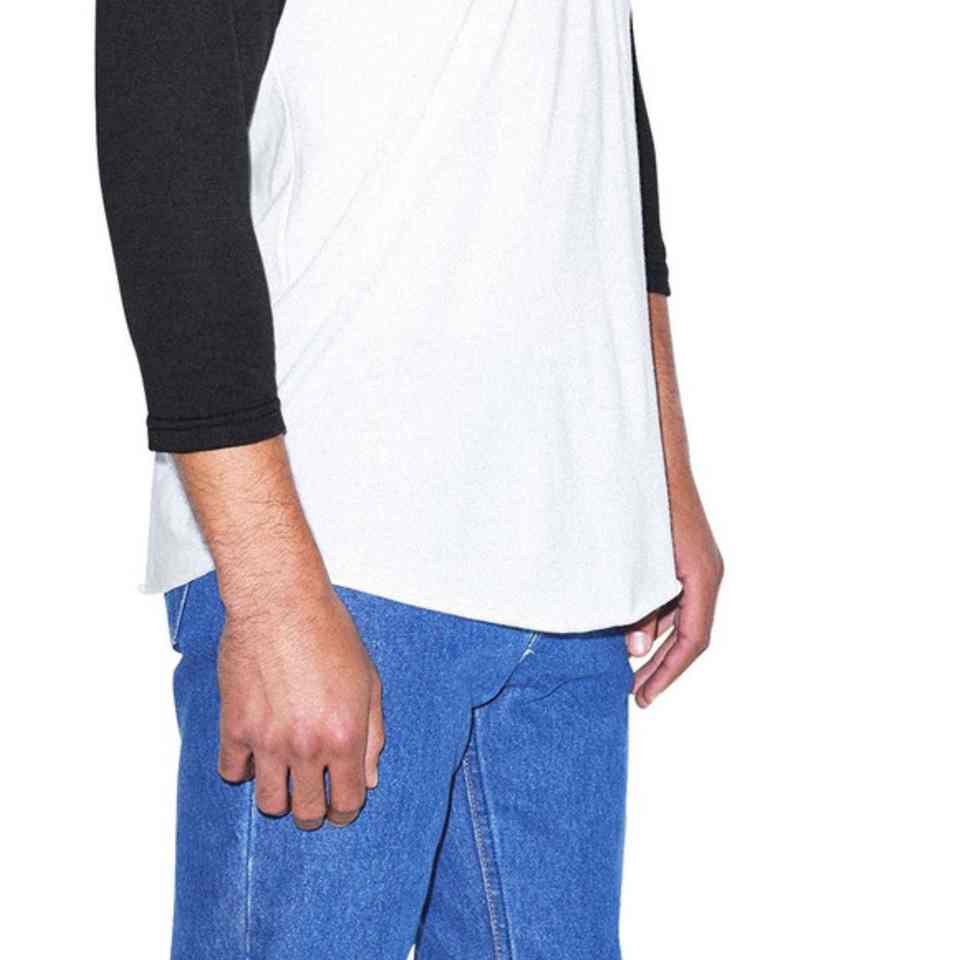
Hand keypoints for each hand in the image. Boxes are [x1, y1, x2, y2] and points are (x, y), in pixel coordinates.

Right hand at [218, 583, 383, 829]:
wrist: (281, 604)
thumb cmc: (329, 634)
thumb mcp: (368, 681)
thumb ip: (373, 734)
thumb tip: (370, 777)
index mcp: (345, 736)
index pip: (348, 801)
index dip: (346, 810)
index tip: (340, 807)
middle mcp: (307, 746)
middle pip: (308, 812)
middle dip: (314, 812)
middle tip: (312, 800)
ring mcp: (268, 741)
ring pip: (269, 804)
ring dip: (279, 798)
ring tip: (284, 782)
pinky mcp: (234, 727)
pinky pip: (232, 772)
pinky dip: (243, 769)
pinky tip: (255, 752)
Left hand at [626, 478, 722, 706]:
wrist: (649, 453)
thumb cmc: (641, 503)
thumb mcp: (636, 563)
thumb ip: (638, 607)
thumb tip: (636, 649)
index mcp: (702, 576)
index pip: (693, 640)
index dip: (668, 672)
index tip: (644, 698)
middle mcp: (706, 573)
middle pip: (688, 633)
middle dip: (659, 665)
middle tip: (632, 692)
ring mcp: (696, 564)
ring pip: (678, 615)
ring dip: (651, 639)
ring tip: (620, 662)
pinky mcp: (681, 556)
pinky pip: (671, 596)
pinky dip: (650, 616)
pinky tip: (625, 627)